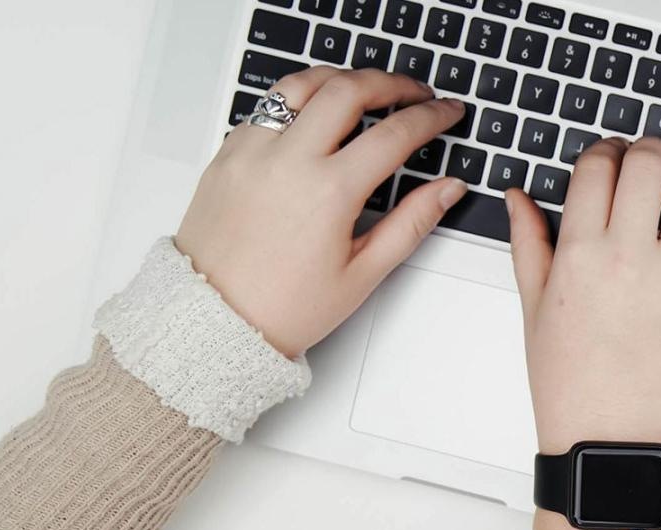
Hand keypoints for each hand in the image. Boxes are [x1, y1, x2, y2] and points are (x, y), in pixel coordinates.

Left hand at [174, 67, 468, 356]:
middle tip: (415, 91)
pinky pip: (267, 107)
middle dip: (392, 83)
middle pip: (348, 89)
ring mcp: (252, 152)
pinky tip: (316, 116)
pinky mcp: (227, 154)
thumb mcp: (363, 273)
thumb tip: (447, 189)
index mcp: (328, 192)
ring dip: (341, 78)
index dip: (431, 116)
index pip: (395, 133)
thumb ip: (412, 222)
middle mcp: (287, 161)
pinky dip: (299, 101)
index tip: (447, 112)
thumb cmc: (283, 306)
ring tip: (366, 88)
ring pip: (302, 85)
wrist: (212, 320)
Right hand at [507, 137, 660, 529]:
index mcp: (579, 253)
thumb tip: (520, 197)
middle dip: (650, 149)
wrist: (608, 443)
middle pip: (647, 165)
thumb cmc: (570, 385)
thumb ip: (529, 244)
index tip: (612, 156)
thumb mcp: (534, 310)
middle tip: (653, 156)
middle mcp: (629, 258)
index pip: (597, 168)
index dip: (606, 150)